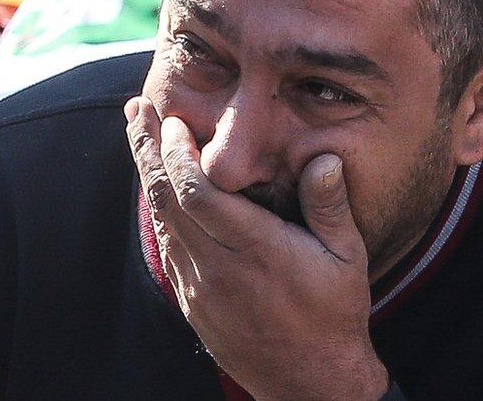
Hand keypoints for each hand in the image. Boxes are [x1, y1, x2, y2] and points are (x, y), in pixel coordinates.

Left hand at [125, 97, 388, 399]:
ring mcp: (200, 287)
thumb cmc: (333, 315)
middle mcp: (219, 267)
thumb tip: (322, 158)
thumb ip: (329, 207)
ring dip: (147, 175)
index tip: (173, 120)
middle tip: (136, 109)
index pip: (198, 194)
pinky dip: (159, 210)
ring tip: (139, 134)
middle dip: (147, 149)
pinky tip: (158, 187)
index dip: (178, 153)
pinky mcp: (192, 302)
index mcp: (257, 251)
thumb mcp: (346, 259)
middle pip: (166, 200)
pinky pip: (167, 247)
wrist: (307, 381)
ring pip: (161, 222)